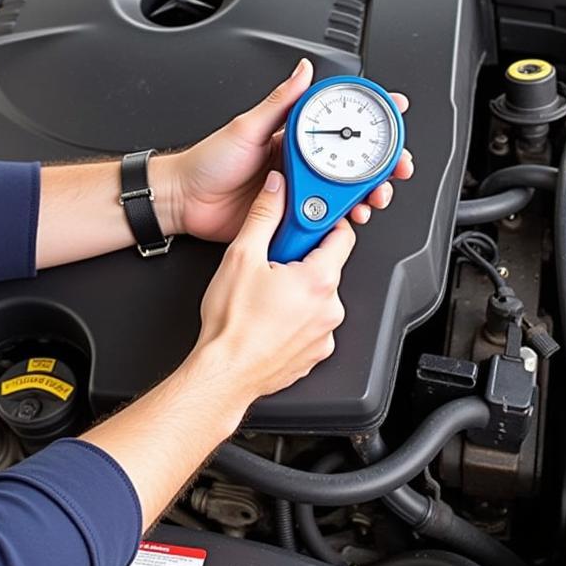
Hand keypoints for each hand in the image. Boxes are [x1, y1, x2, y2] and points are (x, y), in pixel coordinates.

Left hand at [166, 58, 413, 243]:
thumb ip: (280, 102)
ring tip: (373, 197)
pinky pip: (324, 218)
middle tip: (396, 167)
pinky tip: (348, 218)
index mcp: (293, 136)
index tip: (395, 110)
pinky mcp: (292, 216)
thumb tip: (304, 70)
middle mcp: (300, 162)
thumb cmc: (208, 161)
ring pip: (344, 191)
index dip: (370, 117)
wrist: (186, 201)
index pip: (339, 122)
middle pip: (353, 162)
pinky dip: (341, 219)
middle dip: (381, 164)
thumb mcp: (246, 126)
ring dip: (365, 194)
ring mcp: (298, 190)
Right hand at [195, 170, 352, 402]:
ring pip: (317, 297)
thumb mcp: (242, 255)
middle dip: (301, 259)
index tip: (306, 222)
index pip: (342, 235)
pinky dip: (296, 318)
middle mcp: (331, 308)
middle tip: (272, 262)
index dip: (323, 223)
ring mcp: (325, 334)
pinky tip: (269, 318)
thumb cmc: (231, 326)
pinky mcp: (315, 354)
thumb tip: (276, 190)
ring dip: (297, 290)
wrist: (223, 375)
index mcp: (320, 280)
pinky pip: (312, 324)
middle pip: (326, 267)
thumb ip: (264, 214)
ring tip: (266, 295)